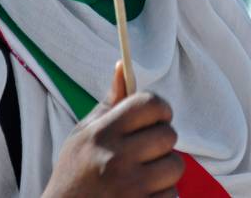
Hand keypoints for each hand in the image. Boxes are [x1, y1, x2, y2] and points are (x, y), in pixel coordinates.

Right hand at [42, 62, 183, 197]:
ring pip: (175, 166)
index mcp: (102, 133)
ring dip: (164, 171)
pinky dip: (161, 196)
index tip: (157, 118)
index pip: (150, 104)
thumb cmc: (75, 174)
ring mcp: (130, 188)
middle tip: (146, 151)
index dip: (160, 109)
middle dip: (162, 143)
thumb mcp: (83, 135)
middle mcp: (116, 159)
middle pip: (169, 135)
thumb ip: (109, 103)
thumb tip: (123, 65)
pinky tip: (140, 196)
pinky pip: (172, 195)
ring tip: (142, 176)